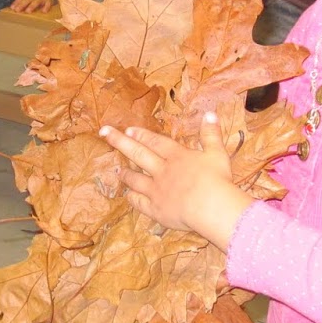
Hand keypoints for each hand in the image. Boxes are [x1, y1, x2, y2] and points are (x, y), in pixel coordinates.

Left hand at [9, 0, 55, 13]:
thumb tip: (13, 7)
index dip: (17, 2)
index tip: (12, 8)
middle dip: (22, 4)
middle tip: (17, 10)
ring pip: (36, 1)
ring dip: (32, 6)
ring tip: (28, 11)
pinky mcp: (48, 0)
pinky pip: (48, 3)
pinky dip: (46, 7)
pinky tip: (44, 11)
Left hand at [98, 112, 250, 248]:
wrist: (210, 207)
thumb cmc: (217, 179)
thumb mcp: (217, 153)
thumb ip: (211, 134)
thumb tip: (210, 113)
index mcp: (177, 156)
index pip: (156, 142)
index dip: (142, 134)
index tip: (128, 129)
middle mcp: (162, 170)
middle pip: (138, 153)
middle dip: (120, 141)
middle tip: (105, 132)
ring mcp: (156, 190)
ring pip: (135, 179)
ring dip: (125, 173)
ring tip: (116, 169)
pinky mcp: (156, 209)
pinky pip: (139, 202)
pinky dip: (132, 198)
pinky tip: (127, 195)